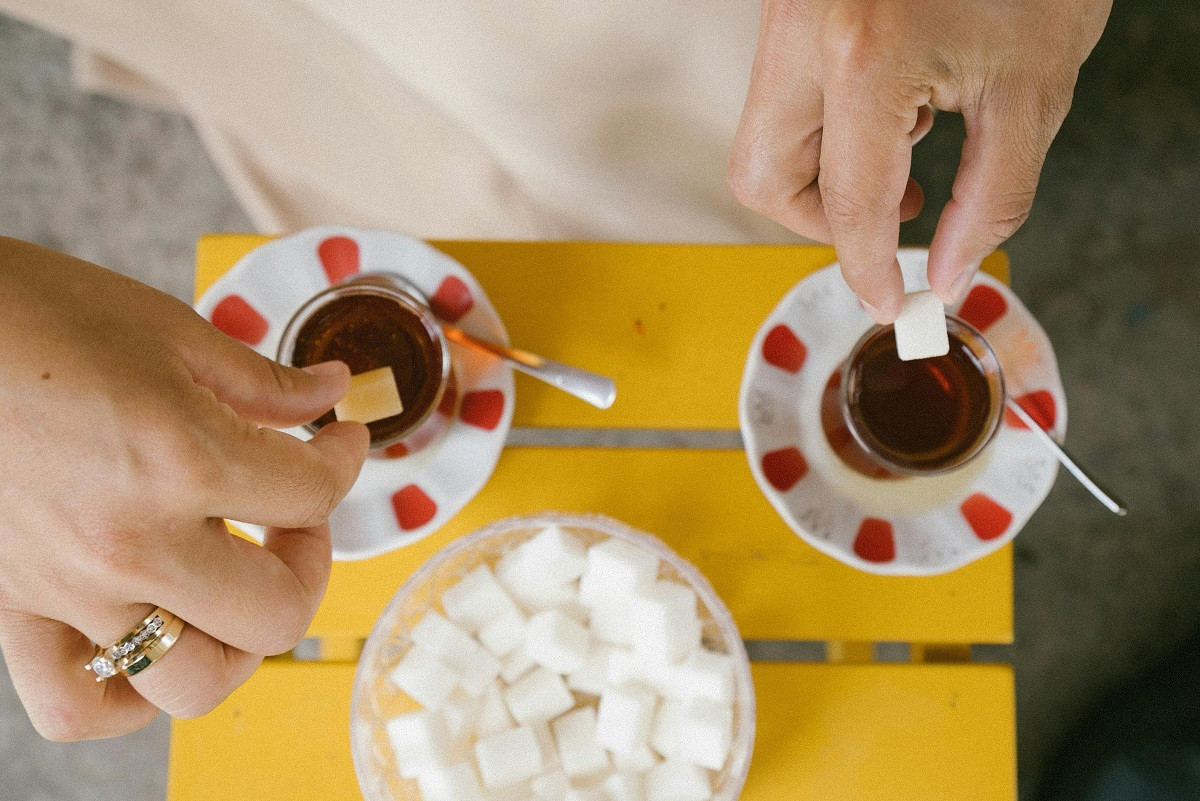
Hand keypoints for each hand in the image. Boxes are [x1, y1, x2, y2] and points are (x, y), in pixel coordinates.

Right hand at [0, 238, 369, 739]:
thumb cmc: (37, 315)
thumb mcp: (169, 331)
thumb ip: (264, 382)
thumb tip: (331, 392)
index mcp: (180, 460)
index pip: (313, 495)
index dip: (344, 461)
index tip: (336, 441)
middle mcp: (131, 543)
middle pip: (276, 613)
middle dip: (310, 562)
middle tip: (292, 515)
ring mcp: (69, 589)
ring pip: (192, 682)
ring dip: (237, 641)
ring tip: (234, 582)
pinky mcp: (15, 606)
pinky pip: (77, 705)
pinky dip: (128, 695)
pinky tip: (155, 636)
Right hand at [728, 0, 1111, 320]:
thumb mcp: (1034, 87)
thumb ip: (992, 198)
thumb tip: (947, 270)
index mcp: (865, 53)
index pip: (847, 203)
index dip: (870, 268)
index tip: (889, 300)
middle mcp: (804, 31)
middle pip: (761, 175)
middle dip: (816, 221)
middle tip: (881, 227)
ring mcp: (787, 13)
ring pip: (761, 137)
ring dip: (821, 173)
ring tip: (907, 150)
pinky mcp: (792, 6)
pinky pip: (782, 94)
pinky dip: (828, 125)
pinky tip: (894, 105)